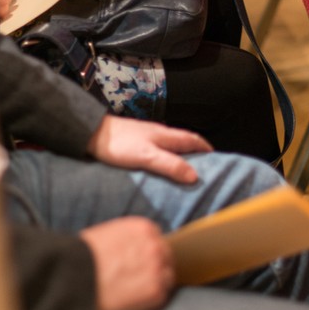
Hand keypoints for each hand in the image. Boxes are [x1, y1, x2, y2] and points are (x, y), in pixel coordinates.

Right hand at [80, 218, 174, 309]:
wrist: (74, 278)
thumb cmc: (83, 256)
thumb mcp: (107, 233)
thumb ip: (129, 237)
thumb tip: (136, 247)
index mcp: (143, 228)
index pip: (157, 239)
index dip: (149, 251)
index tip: (141, 260)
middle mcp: (154, 246)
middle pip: (166, 256)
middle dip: (156, 265)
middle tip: (139, 277)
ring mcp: (157, 269)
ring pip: (168, 277)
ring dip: (156, 283)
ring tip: (136, 290)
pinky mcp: (156, 292)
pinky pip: (162, 296)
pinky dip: (151, 299)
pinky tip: (134, 300)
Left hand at [86, 115, 212, 183]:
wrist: (91, 133)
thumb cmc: (119, 144)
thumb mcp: (147, 157)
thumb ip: (170, 165)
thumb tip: (195, 176)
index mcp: (166, 135)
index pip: (193, 139)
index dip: (206, 148)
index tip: (217, 159)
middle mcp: (159, 133)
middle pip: (184, 141)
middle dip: (196, 151)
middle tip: (204, 165)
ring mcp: (147, 136)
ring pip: (170, 144)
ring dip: (181, 153)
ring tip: (185, 167)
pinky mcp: (135, 141)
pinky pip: (157, 148)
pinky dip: (166, 155)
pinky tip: (160, 164)